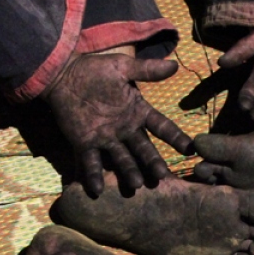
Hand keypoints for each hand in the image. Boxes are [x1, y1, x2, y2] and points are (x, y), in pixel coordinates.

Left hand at [44, 52, 193, 196]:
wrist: (64, 74)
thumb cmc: (95, 69)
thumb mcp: (123, 67)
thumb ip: (147, 70)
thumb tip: (175, 65)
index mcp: (137, 112)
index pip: (161, 127)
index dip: (175, 137)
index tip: (189, 149)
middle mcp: (125, 129)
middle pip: (143, 148)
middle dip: (152, 162)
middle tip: (161, 175)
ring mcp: (106, 138)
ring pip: (121, 158)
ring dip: (128, 171)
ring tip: (135, 184)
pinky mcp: (85, 143)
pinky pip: (91, 161)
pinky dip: (94, 175)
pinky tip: (98, 189)